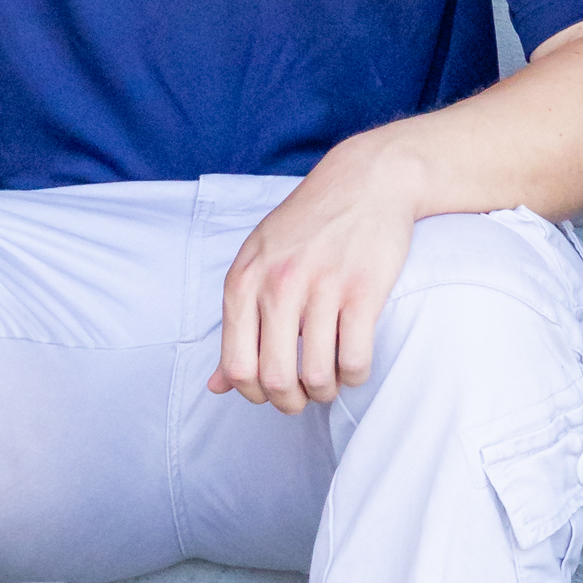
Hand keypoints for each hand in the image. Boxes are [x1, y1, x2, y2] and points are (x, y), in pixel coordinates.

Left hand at [213, 134, 420, 410]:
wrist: (365, 180)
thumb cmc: (307, 225)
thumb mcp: (258, 263)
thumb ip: (238, 323)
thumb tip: (217, 385)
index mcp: (245, 280)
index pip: (236, 365)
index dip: (253, 393)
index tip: (271, 391)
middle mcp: (278, 284)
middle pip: (275, 378)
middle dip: (289, 402)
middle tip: (302, 399)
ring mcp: (322, 287)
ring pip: (318, 375)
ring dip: (325, 392)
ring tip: (330, 383)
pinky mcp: (364, 290)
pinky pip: (355, 358)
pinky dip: (356, 375)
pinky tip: (355, 366)